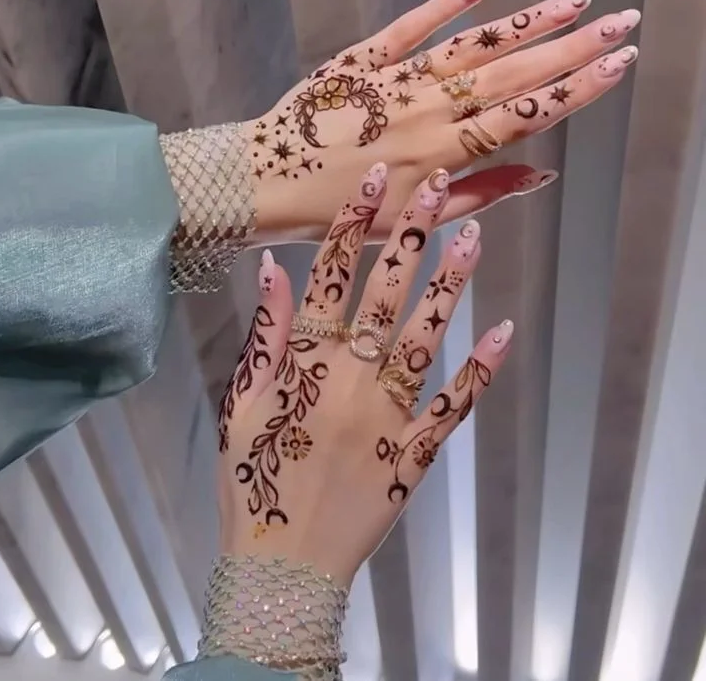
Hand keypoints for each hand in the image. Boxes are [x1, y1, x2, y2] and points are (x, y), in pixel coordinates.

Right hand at [217, 162, 511, 585]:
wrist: (282, 564)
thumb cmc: (252, 483)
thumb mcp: (240, 405)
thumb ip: (264, 337)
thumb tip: (272, 271)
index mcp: (305, 363)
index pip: (328, 277)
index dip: (351, 224)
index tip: (373, 180)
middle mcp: (351, 377)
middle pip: (385, 293)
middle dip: (410, 234)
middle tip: (435, 187)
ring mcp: (389, 413)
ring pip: (425, 337)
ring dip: (449, 285)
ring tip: (473, 236)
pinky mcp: (416, 450)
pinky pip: (454, 405)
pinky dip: (481, 370)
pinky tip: (503, 331)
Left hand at [246, 0, 639, 244]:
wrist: (265, 184)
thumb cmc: (339, 214)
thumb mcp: (413, 223)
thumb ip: (480, 196)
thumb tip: (541, 175)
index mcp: (445, 153)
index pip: (526, 116)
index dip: (577, 88)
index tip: (619, 63)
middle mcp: (429, 110)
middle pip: (512, 74)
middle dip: (573, 46)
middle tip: (621, 20)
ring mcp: (396, 80)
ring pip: (472, 45)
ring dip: (525, 22)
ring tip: (572, 2)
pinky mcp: (361, 60)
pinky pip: (409, 27)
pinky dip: (445, 4)